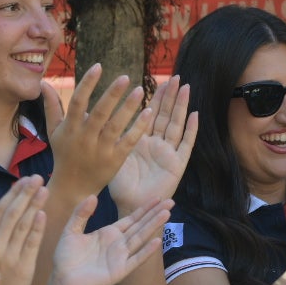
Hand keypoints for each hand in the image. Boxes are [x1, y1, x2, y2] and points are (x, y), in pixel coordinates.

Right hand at [0, 176, 47, 284]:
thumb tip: (0, 201)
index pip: (0, 208)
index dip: (14, 192)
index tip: (26, 178)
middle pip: (11, 213)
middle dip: (25, 193)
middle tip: (38, 177)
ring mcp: (7, 255)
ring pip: (21, 225)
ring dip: (33, 205)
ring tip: (44, 190)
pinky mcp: (22, 266)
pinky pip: (30, 243)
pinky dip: (36, 228)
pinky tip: (43, 214)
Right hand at [44, 64, 153, 195]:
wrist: (72, 188)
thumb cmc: (64, 156)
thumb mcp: (54, 132)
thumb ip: (51, 106)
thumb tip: (43, 83)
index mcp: (70, 129)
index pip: (78, 102)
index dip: (88, 83)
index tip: (98, 66)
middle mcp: (85, 138)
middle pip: (99, 113)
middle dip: (112, 94)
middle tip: (125, 77)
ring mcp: (100, 151)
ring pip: (115, 126)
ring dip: (128, 108)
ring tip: (139, 90)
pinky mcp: (115, 161)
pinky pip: (128, 142)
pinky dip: (138, 128)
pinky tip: (148, 113)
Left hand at [50, 195, 173, 284]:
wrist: (62, 280)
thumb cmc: (66, 257)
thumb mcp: (71, 230)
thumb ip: (81, 214)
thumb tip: (93, 196)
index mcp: (109, 233)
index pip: (131, 218)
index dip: (144, 208)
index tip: (157, 197)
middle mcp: (118, 244)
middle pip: (140, 226)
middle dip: (154, 214)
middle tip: (171, 202)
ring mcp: (121, 257)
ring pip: (140, 238)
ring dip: (153, 226)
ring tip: (167, 214)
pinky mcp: (120, 270)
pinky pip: (136, 259)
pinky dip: (146, 251)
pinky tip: (157, 241)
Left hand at [108, 75, 197, 211]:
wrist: (130, 206)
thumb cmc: (120, 186)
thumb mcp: (113, 155)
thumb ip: (109, 135)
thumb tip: (91, 114)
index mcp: (142, 141)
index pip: (151, 114)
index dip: (156, 98)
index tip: (159, 80)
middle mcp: (157, 145)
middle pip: (167, 115)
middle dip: (171, 97)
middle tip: (176, 77)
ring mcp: (168, 153)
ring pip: (177, 125)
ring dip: (182, 107)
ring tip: (186, 88)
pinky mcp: (177, 165)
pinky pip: (185, 145)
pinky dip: (191, 131)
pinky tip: (195, 116)